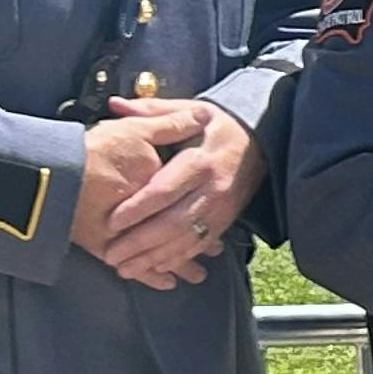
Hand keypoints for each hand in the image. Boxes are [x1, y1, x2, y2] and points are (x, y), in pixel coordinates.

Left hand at [94, 96, 264, 286]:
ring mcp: (221, 208)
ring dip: (154, 258)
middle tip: (111, 255)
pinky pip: (199, 245)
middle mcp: (212, 189)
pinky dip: (177, 260)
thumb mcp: (190, 110)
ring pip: (185, 240)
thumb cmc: (216, 125)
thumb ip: (152, 111)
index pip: (165, 190)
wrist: (261, 140)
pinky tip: (155, 270)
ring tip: (125, 269)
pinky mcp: (225, 221)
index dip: (138, 208)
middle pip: (172, 222)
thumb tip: (115, 103)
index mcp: (200, 160)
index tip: (112, 222)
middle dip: (140, 242)